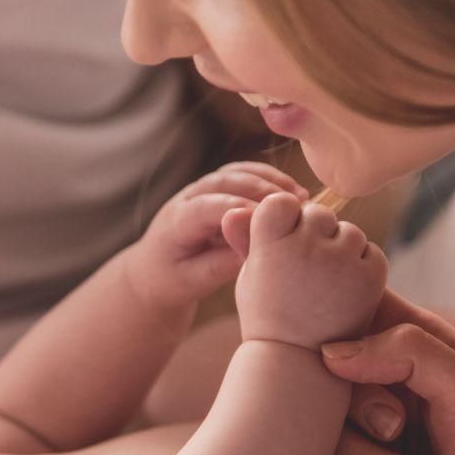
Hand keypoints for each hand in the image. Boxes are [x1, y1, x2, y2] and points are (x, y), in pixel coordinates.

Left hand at [125, 162, 307, 304]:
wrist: (154, 271)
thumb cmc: (171, 281)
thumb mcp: (192, 282)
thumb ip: (219, 267)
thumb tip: (254, 251)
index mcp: (177, 222)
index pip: (209, 207)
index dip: (240, 209)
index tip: (271, 221)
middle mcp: (187, 198)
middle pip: (224, 182)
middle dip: (260, 189)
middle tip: (294, 204)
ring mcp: (202, 189)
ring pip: (235, 172)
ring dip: (269, 180)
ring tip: (300, 196)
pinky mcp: (217, 189)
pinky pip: (243, 174)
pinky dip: (268, 179)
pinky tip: (293, 193)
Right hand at [225, 193, 386, 348]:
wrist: (297, 362)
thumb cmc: (267, 317)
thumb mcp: (250, 276)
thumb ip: (249, 239)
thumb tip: (233, 210)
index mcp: (269, 243)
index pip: (281, 201)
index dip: (283, 219)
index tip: (281, 245)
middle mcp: (305, 247)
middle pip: (319, 213)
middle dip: (315, 234)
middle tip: (306, 271)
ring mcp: (341, 261)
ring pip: (349, 231)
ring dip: (341, 249)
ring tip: (325, 284)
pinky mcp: (371, 276)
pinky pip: (371, 252)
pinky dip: (363, 266)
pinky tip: (345, 291)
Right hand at [317, 323, 454, 454]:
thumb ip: (409, 350)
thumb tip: (327, 353)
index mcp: (421, 362)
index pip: (357, 317)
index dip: (348, 335)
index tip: (373, 369)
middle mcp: (386, 401)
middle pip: (322, 380)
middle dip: (362, 411)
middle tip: (399, 431)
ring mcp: (364, 452)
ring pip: (318, 441)